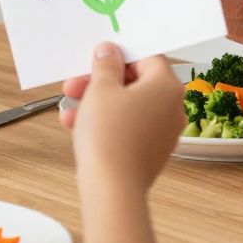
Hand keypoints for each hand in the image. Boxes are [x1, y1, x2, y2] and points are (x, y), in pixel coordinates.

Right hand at [62, 43, 184, 192]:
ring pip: (128, 107)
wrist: (112, 189)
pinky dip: (107, 124)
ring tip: (70, 109)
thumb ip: (105, 65)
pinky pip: (129, 128)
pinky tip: (77, 126)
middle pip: (135, 83)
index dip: (119, 55)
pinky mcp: (152, 152)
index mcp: (167, 86)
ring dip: (98, 104)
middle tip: (75, 84)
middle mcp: (172, 108)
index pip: (147, 57)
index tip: (97, 59)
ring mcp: (164, 132)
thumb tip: (110, 52)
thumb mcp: (100, 89)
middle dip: (101, 83)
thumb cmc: (109, 137)